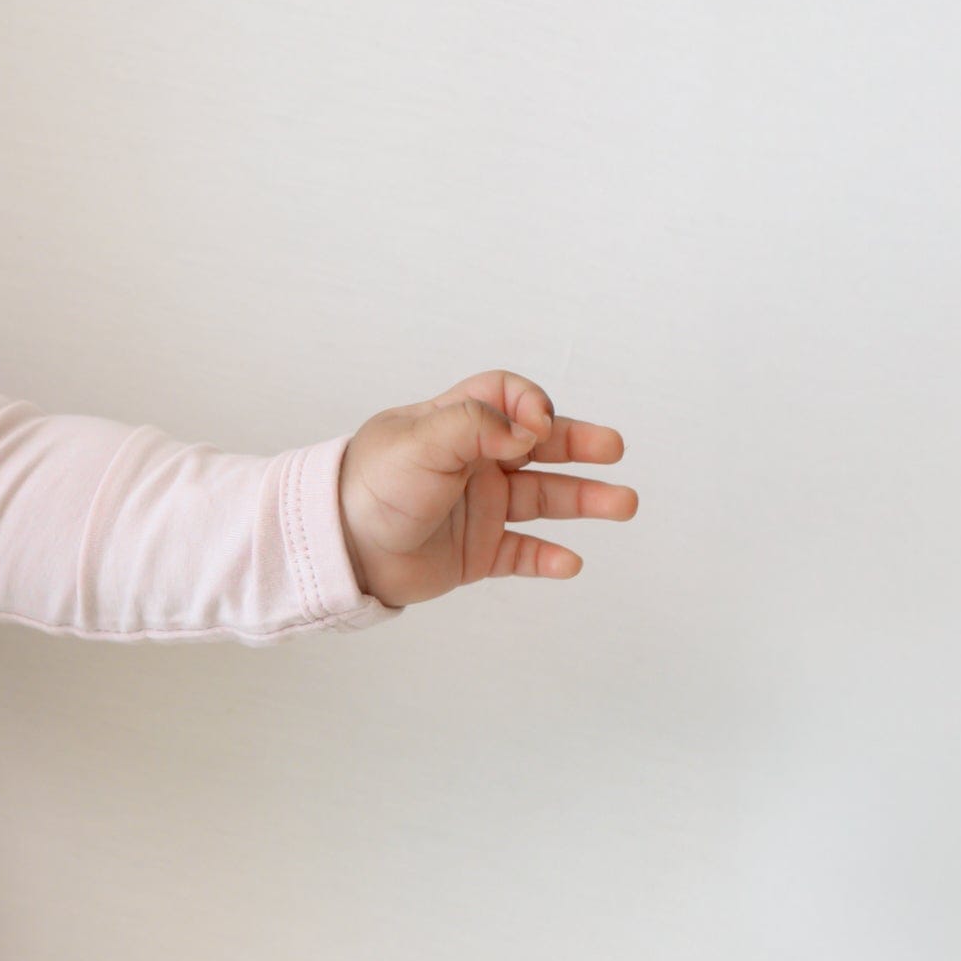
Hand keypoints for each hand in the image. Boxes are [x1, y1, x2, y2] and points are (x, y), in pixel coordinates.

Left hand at [336, 371, 636, 608]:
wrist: (337, 549)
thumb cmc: (369, 487)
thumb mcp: (418, 442)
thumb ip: (474, 426)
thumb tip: (530, 428)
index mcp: (454, 426)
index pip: (507, 397)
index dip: (529, 404)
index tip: (536, 424)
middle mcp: (472, 463)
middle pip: (540, 445)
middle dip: (579, 444)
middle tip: (615, 449)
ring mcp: (478, 508)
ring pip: (545, 499)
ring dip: (585, 500)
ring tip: (623, 503)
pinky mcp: (475, 552)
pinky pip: (523, 553)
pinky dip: (548, 559)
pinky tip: (570, 563)